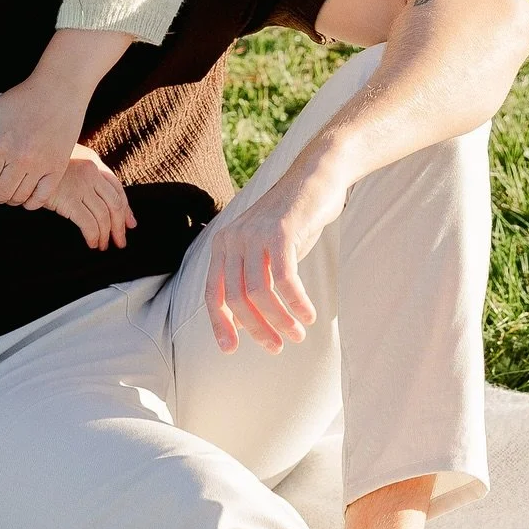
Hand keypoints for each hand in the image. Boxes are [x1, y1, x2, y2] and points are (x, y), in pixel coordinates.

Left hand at [0, 75, 84, 207]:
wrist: (59, 90)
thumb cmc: (22, 99)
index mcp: (0, 146)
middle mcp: (20, 160)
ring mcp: (41, 166)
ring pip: (18, 199)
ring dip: (9, 197)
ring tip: (8, 185)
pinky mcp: (57, 168)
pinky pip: (41, 199)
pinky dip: (30, 202)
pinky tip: (26, 192)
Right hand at [46, 144, 134, 249]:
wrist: (23, 163)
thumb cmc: (43, 165)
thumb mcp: (68, 161)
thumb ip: (86, 174)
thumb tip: (104, 200)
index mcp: (93, 161)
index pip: (117, 188)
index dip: (126, 209)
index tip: (129, 224)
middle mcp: (91, 172)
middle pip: (115, 203)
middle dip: (120, 226)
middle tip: (120, 242)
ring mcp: (80, 185)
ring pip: (104, 215)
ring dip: (105, 235)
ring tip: (103, 246)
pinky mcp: (68, 199)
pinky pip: (88, 222)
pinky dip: (93, 236)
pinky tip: (91, 243)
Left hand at [203, 154, 348, 352]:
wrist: (315, 179)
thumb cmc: (291, 221)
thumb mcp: (264, 250)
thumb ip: (251, 277)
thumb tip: (245, 319)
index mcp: (223, 245)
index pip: (213, 293)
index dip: (220, 324)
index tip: (230, 349)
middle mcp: (232, 239)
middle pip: (237, 298)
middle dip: (257, 329)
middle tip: (278, 346)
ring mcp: (254, 234)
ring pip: (259, 292)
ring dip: (279, 320)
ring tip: (297, 335)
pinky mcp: (280, 232)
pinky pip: (285, 278)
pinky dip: (296, 302)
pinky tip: (309, 316)